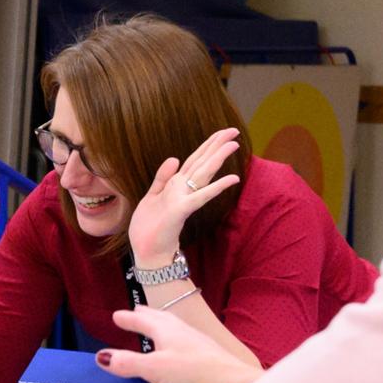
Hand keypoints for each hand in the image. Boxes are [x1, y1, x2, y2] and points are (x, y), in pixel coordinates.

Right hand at [98, 306, 262, 382]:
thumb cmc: (193, 373)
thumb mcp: (154, 369)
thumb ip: (128, 363)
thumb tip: (101, 356)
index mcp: (167, 331)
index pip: (143, 321)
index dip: (129, 319)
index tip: (116, 316)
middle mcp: (183, 331)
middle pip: (161, 318)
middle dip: (146, 315)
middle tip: (136, 311)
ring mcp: (198, 342)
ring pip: (175, 327)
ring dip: (161, 323)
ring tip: (156, 325)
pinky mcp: (209, 355)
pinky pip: (185, 338)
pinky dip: (174, 337)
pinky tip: (180, 347)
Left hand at [128, 127, 241, 266]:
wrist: (148, 252)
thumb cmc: (150, 227)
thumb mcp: (151, 196)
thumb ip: (162, 177)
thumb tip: (174, 157)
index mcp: (176, 185)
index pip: (194, 160)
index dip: (207, 145)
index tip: (221, 132)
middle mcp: (183, 190)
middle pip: (202, 162)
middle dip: (217, 145)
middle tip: (234, 130)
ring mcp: (184, 198)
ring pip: (203, 173)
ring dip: (218, 158)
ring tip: (234, 144)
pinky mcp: (181, 209)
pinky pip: (201, 196)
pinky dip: (216, 187)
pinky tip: (233, 178)